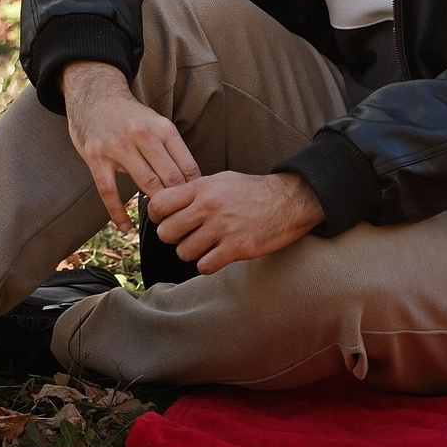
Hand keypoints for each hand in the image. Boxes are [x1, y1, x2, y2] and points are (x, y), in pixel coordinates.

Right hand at [61, 62, 200, 230]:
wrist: (95, 95)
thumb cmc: (130, 116)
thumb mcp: (156, 123)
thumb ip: (171, 149)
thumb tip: (193, 182)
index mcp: (163, 128)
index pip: (187, 166)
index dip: (195, 191)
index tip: (198, 208)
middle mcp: (143, 135)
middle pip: (169, 177)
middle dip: (179, 202)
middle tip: (184, 221)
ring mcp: (118, 146)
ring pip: (145, 183)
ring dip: (156, 207)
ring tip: (162, 222)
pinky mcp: (96, 157)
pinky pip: (109, 192)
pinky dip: (118, 213)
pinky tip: (126, 227)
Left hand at [146, 171, 323, 271]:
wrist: (289, 201)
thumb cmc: (253, 191)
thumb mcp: (220, 180)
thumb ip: (194, 191)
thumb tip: (168, 202)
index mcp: (202, 187)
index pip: (158, 205)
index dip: (157, 217)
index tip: (167, 221)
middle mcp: (208, 206)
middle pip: (166, 233)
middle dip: (175, 238)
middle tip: (189, 236)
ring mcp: (222, 228)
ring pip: (184, 252)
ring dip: (193, 253)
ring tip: (207, 245)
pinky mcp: (236, 248)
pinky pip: (204, 266)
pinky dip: (209, 264)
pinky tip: (218, 256)